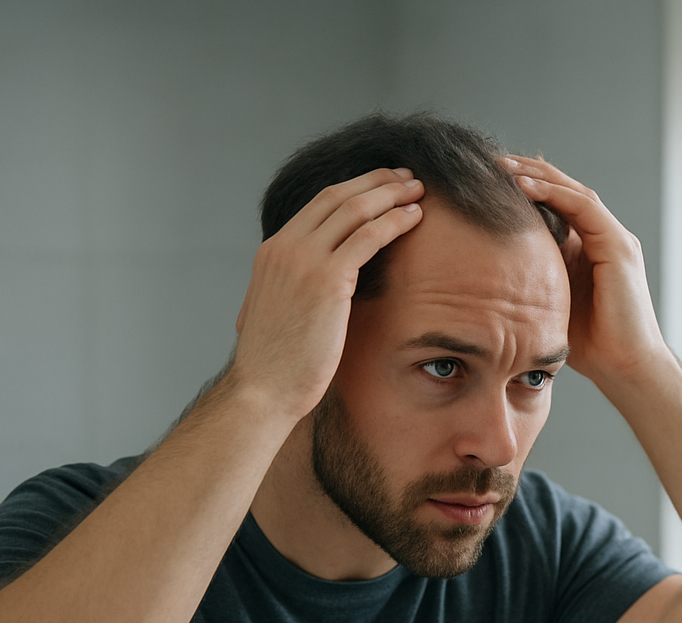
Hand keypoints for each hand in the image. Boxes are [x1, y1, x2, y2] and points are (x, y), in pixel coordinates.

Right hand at [228, 168, 424, 419]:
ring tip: (417, 190)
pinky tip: (415, 217)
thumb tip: (324, 289)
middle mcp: (285, 247)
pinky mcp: (326, 279)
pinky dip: (394, 221)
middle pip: (337, 196)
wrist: (263, 388)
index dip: (354, 189)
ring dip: (390, 195)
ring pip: (355, 210)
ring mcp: (303, 260)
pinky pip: (368, 237)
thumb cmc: (278, 363)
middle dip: (376, 181)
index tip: (380, 184)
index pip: (317, 204)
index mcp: (272, 251)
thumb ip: (299, 289)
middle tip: (406, 176)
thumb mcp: (283, 312)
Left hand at [507, 156, 669, 385]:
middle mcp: (603, 236)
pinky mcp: (618, 247)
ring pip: (574, 191)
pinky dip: (554, 194)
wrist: (624, 366)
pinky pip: (584, 208)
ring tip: (503, 166)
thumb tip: (488, 266)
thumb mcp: (550, 300)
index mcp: (589, 246)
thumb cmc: (589, 343)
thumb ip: (533, 275)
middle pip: (564, 189)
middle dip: (528, 171)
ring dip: (537, 175)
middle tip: (490, 160)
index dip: (525, 186)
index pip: (556, 202)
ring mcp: (614, 239)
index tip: (489, 179)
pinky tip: (524, 188)